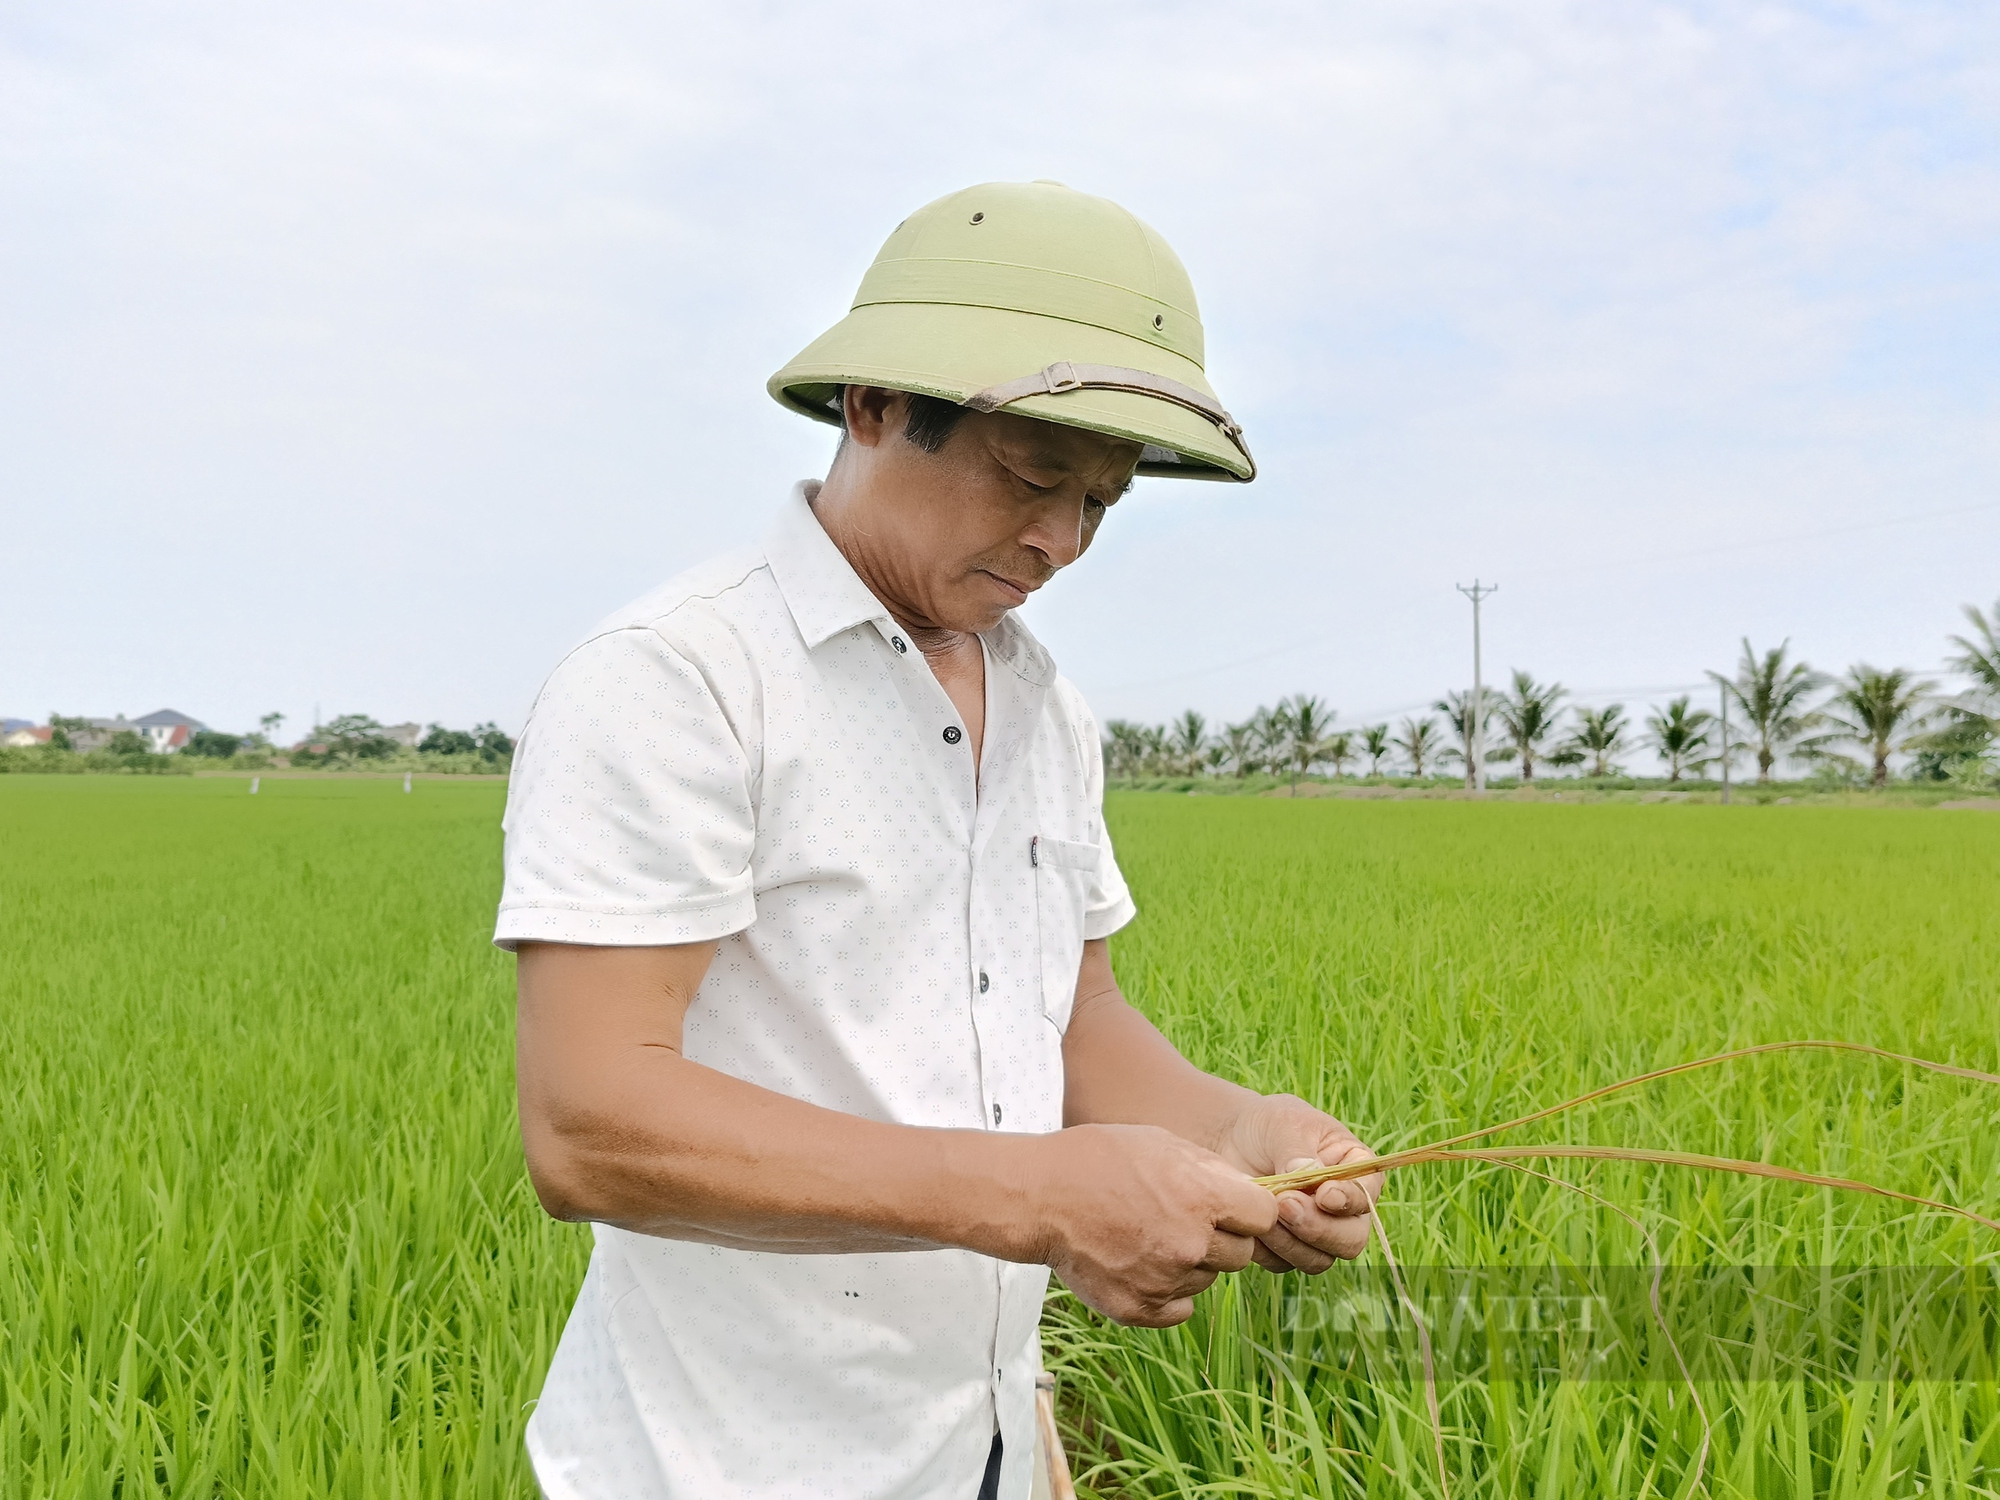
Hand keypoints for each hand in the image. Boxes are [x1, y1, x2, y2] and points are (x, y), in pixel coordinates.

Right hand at [1028, 1124, 1279, 1327]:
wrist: (1041, 1196)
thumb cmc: (1103, 1158)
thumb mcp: (1164, 1143)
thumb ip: (1214, 1172)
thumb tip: (1251, 1194)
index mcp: (1203, 1197)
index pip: (1265, 1217)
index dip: (1249, 1209)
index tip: (1230, 1205)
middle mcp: (1191, 1244)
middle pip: (1241, 1254)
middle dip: (1221, 1237)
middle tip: (1183, 1219)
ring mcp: (1165, 1281)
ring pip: (1207, 1280)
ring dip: (1191, 1263)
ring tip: (1149, 1235)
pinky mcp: (1140, 1309)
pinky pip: (1180, 1308)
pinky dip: (1167, 1291)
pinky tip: (1139, 1262)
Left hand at [1216, 1094, 1383, 1272]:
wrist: (1230, 1140)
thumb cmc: (1268, 1125)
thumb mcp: (1284, 1125)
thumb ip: (1298, 1152)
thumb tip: (1309, 1174)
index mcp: (1355, 1170)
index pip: (1366, 1194)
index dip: (1350, 1201)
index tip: (1323, 1194)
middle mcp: (1343, 1209)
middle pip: (1350, 1240)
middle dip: (1318, 1228)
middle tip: (1284, 1204)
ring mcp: (1317, 1233)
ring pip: (1318, 1259)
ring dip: (1290, 1241)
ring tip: (1263, 1209)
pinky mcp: (1287, 1248)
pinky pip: (1283, 1263)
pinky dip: (1267, 1248)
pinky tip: (1250, 1222)